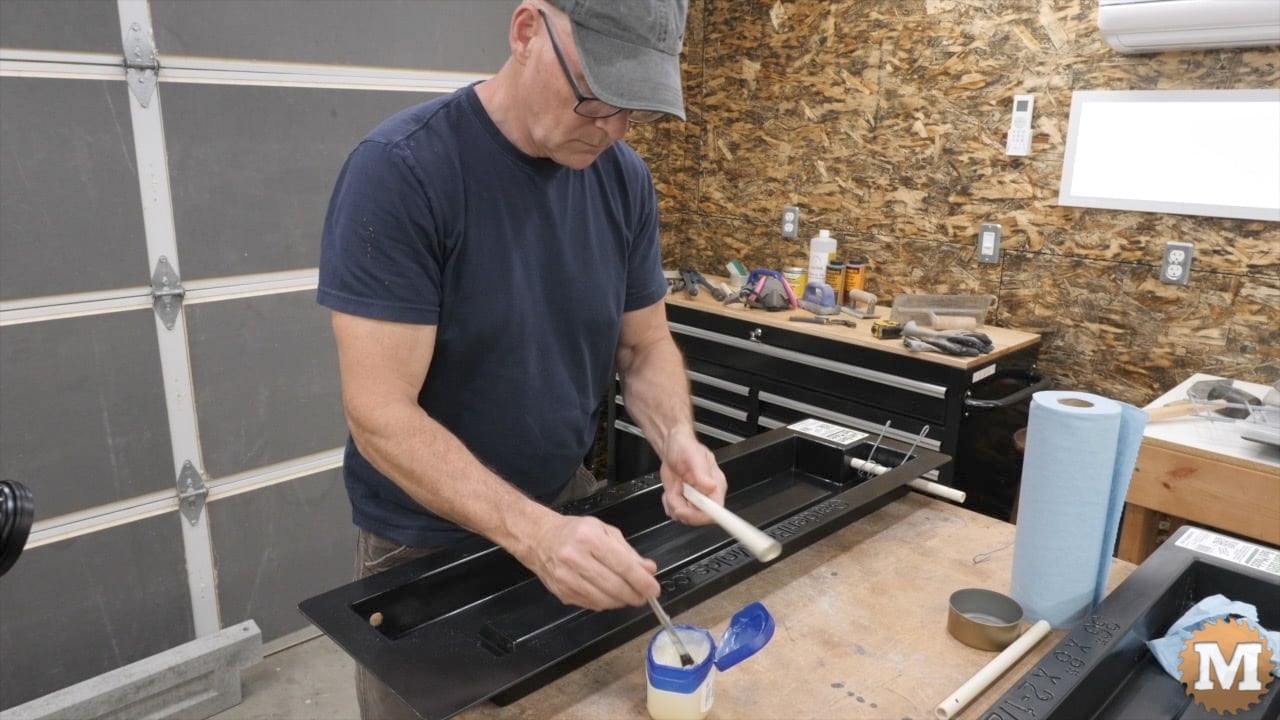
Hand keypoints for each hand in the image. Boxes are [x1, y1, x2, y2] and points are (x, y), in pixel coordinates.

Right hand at [520, 513, 658, 610]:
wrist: (538, 538)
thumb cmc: (574, 532)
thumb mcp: (604, 531)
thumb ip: (628, 551)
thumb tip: (649, 569)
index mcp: (589, 538)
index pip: (622, 565)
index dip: (641, 580)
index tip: (654, 589)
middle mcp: (575, 559)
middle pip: (614, 586)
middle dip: (635, 595)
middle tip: (645, 597)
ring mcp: (566, 578)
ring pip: (603, 599)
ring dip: (622, 602)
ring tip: (630, 596)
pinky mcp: (562, 593)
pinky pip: (591, 604)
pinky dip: (606, 603)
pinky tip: (611, 596)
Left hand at [658, 432, 727, 524]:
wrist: (672, 448)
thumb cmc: (685, 447)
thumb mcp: (693, 456)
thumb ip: (702, 472)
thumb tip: (710, 486)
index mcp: (716, 485)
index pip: (717, 510)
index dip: (703, 516)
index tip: (686, 511)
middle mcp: (708, 495)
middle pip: (699, 517)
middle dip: (682, 508)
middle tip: (675, 493)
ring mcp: (695, 500)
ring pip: (684, 516)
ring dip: (673, 503)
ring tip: (674, 487)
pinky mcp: (684, 502)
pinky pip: (674, 512)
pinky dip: (668, 503)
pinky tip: (671, 490)